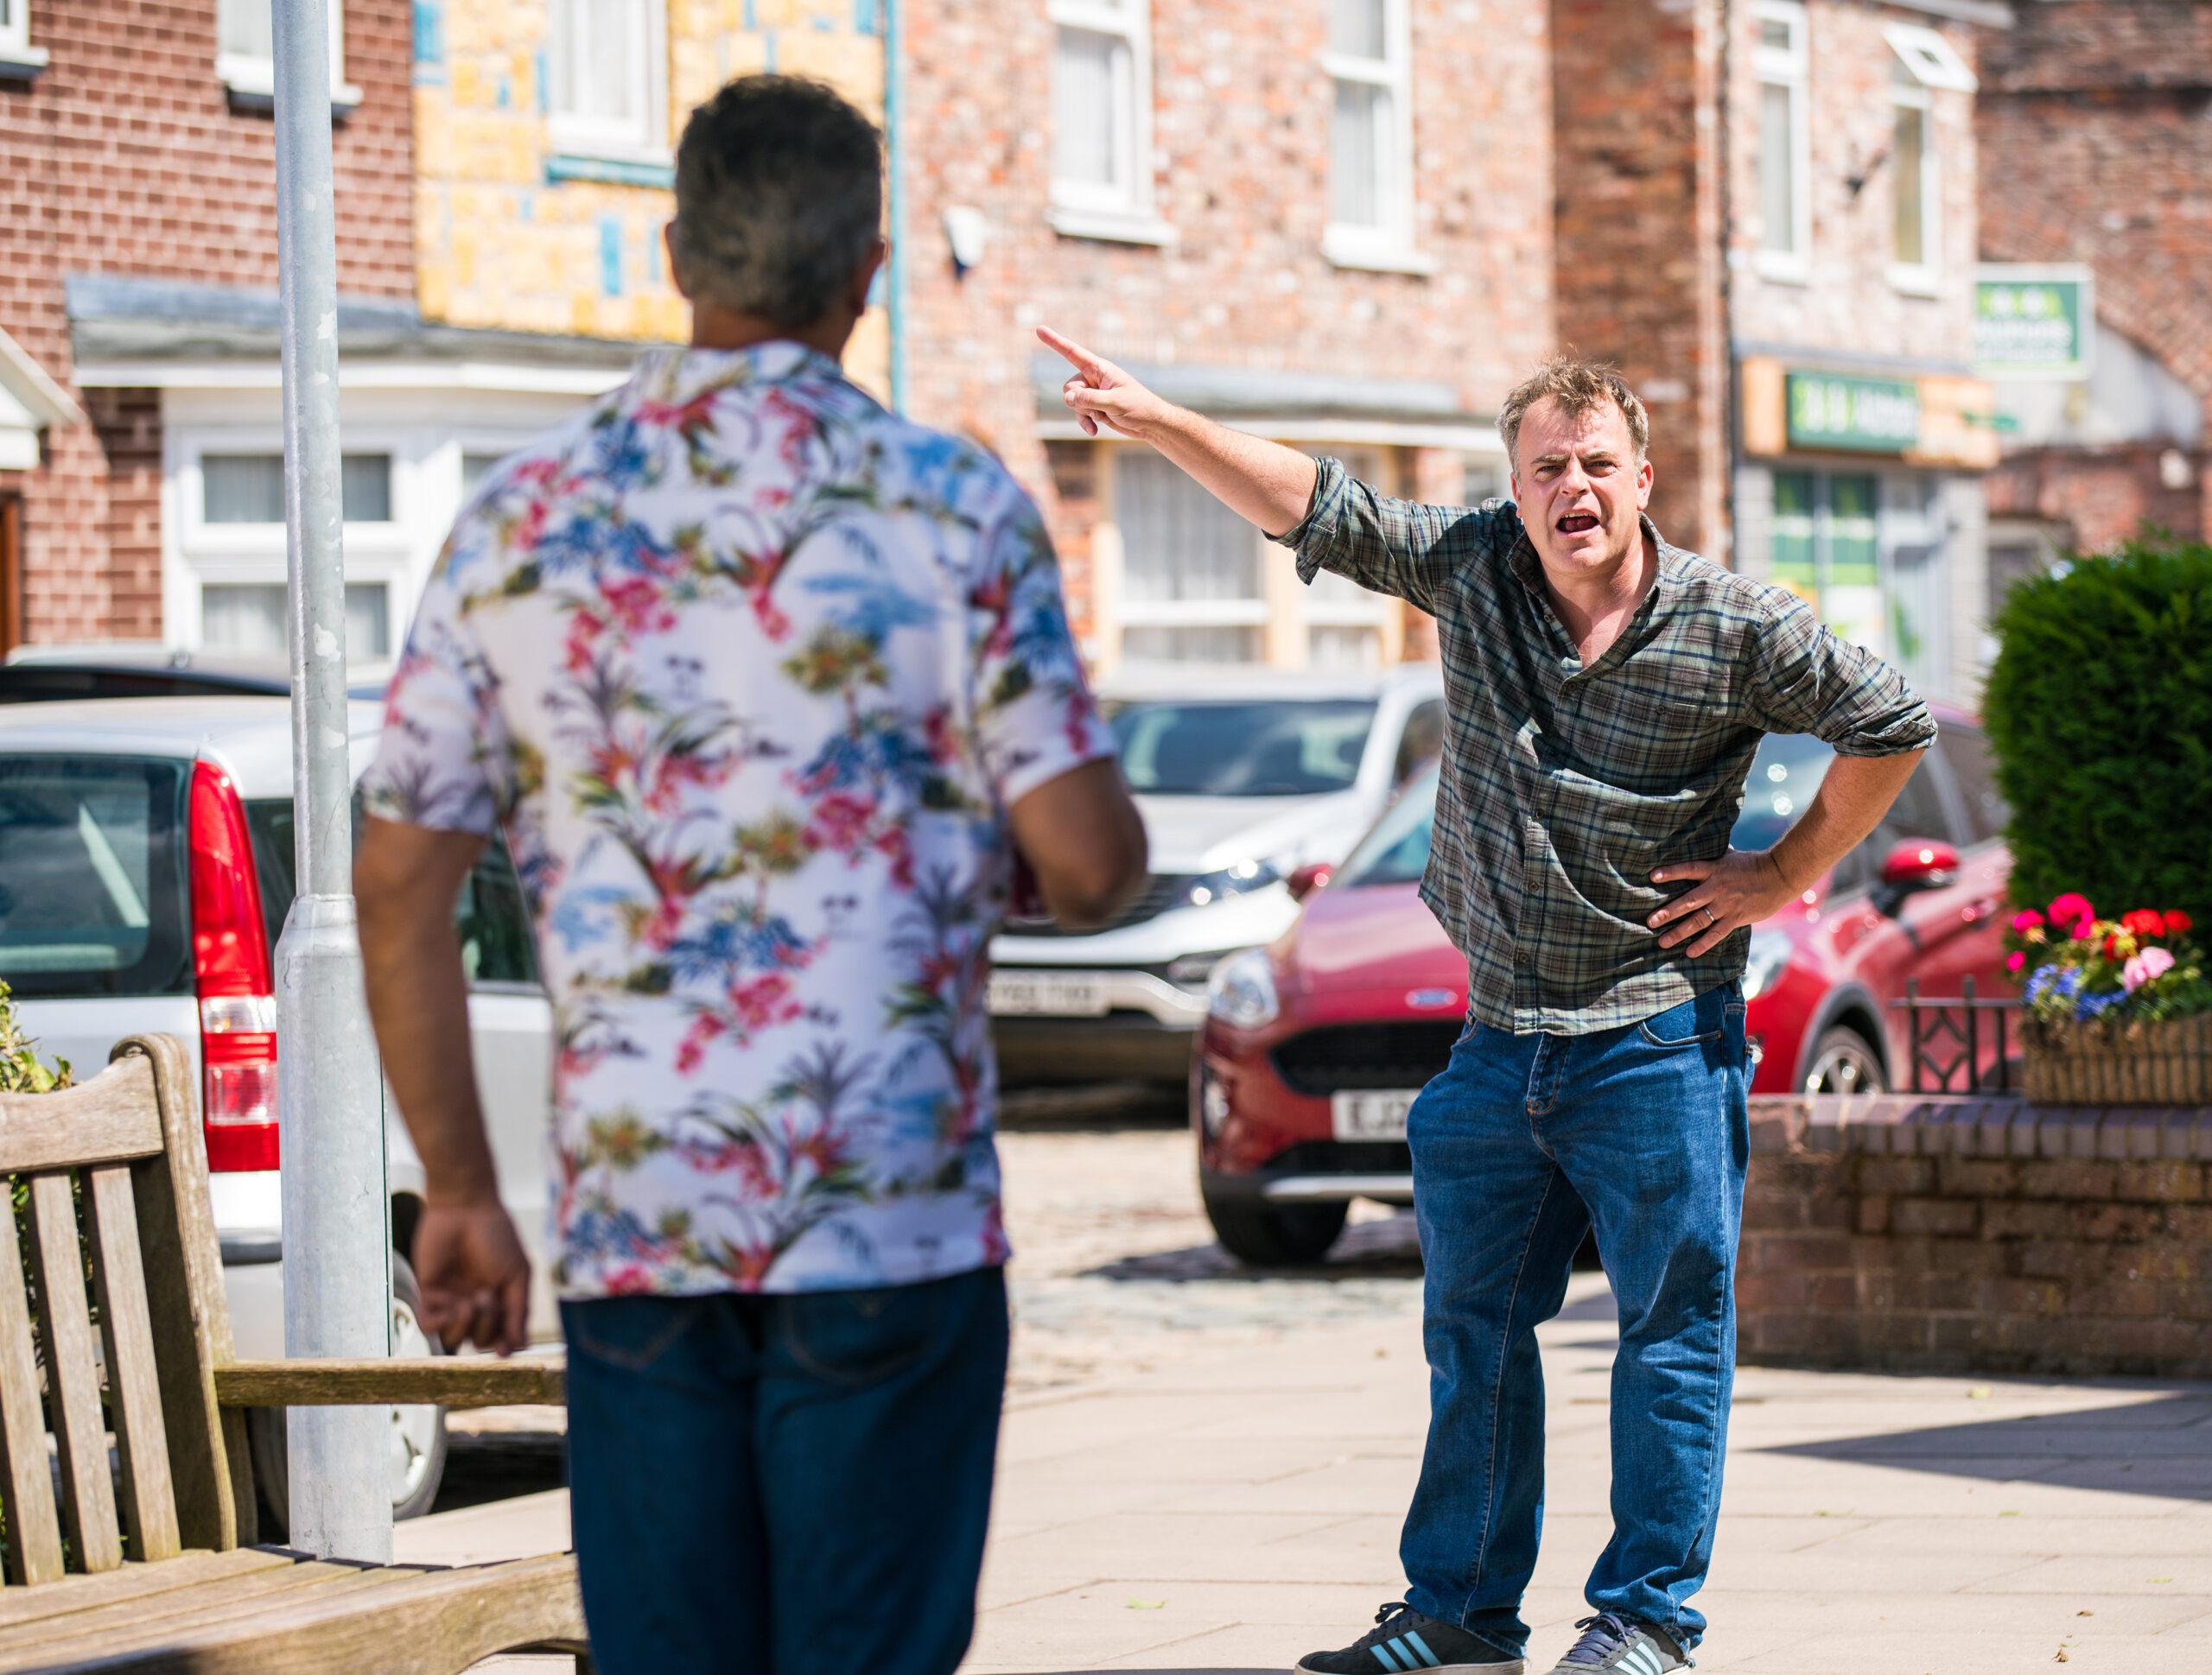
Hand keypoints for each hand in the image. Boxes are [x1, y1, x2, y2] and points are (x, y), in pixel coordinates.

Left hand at [410, 1199, 531, 1355]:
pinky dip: (440, 1321)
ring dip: (464, 1326)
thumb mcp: (517, 1273)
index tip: (505, 1349)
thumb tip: (520, 1345)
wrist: (466, 1207)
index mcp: (499, 1300)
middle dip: (486, 1327)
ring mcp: (450, 1300)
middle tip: (489, 1297)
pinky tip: (451, 1303)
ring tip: (472, 1300)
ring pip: (452, 1339)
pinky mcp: (427, 1292)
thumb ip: (518, 1310)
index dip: (503, 1346)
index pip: (500, 1336)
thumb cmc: (496, 1236)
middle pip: (478, 1341)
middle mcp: (474, 1304)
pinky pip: (428, 1324)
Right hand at [1036, 326, 1168, 438]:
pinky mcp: (1094, 407)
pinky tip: (1095, 431)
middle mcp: (1094, 378)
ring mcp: (1093, 393)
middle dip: (1079, 401)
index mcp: (1100, 368)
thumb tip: (1067, 398)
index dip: (1055, 342)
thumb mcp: (1115, 402)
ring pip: (1072, 402)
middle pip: (1069, 387)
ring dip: (1084, 414)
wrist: (1150, 423)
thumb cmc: (1139, 407)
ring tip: (1103, 418)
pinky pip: (1079, 414)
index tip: (1039, 329)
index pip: (1073, 353)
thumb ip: (1090, 399)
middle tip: (1100, 408)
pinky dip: (1085, 423)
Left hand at [1647, 850, 1793, 955]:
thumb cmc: (1753, 864)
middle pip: (1688, 901)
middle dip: (1667, 912)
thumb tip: (1693, 855)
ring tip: (1662, 941)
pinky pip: (1716, 933)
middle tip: (1649, 921)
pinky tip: (1689, 952)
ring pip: (1698, 920)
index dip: (1671, 872)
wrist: (1781, 875)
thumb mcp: (1729, 857)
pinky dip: (1702, 944)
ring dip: (1679, 932)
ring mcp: (1727, 904)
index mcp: (1714, 869)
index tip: (1652, 876)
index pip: (1689, 869)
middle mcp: (1717, 887)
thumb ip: (1711, 861)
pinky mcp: (1737, 918)